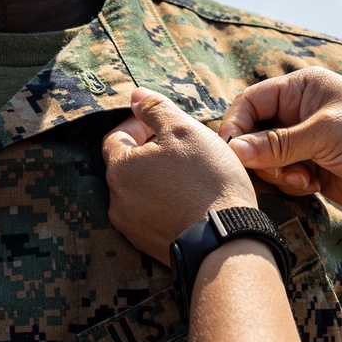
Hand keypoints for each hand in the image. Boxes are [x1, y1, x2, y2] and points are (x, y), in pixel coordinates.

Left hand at [102, 88, 257, 264]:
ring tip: (188, 174)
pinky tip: (190, 199)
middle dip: (149, 152)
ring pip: (140, 192)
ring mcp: (131, 227)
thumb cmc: (206, 180)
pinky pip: (152, 215)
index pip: (116, 138)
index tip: (161, 124)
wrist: (225, 241)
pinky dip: (165, 203)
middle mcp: (117, 200)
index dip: (138, 125)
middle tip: (180, 147)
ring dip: (157, 178)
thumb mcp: (184, 130)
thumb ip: (155, 109)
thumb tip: (135, 96)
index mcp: (120, 169)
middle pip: (127, 166)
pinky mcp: (148, 245)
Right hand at [218, 68, 341, 214]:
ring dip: (278, 173)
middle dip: (260, 155)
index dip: (237, 126)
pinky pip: (282, 176)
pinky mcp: (311, 167)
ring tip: (304, 178)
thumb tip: (234, 150)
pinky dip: (291, 183)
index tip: (234, 152)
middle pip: (254, 132)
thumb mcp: (325, 135)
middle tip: (279, 170)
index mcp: (302, 88)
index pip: (251, 101)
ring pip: (265, 158)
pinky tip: (314, 184)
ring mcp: (305, 140)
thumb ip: (278, 144)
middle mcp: (299, 111)